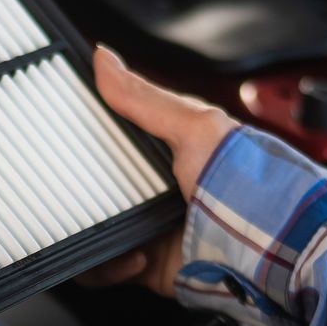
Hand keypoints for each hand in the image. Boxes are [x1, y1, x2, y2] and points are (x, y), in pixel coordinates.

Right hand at [78, 45, 237, 296]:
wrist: (263, 248)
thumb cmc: (243, 181)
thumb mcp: (193, 126)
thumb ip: (143, 97)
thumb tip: (105, 58)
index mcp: (170, 148)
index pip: (115, 136)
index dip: (87, 134)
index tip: (63, 133)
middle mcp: (157, 188)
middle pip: (95, 185)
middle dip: (77, 189)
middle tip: (70, 187)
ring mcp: (151, 226)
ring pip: (94, 228)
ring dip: (89, 232)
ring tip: (105, 228)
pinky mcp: (149, 264)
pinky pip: (106, 267)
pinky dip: (106, 266)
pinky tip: (130, 255)